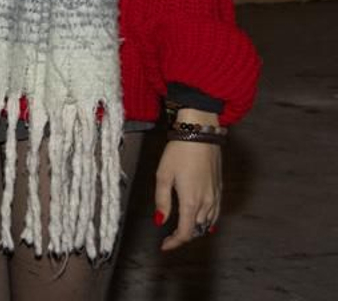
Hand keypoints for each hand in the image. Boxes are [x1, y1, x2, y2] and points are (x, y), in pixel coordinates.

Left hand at [154, 109, 222, 250]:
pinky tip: (201, 221)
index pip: (185, 232)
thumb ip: (162, 200)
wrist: (201, 133)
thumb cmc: (178, 152)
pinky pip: (215, 213)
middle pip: (196, 230)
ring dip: (195, 230)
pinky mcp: (220, 188)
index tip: (163, 247)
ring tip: (181, 232)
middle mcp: (207, 202)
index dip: (175, 243)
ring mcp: (216, 196)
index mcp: (191, 201)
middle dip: (183, 237)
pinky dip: (207, 222)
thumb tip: (160, 221)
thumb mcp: (163, 175)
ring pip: (208, 223)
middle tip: (169, 239)